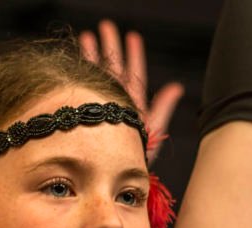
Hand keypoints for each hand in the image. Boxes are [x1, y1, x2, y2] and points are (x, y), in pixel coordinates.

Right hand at [79, 20, 183, 163]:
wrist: (112, 176)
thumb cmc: (134, 158)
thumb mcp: (153, 129)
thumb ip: (162, 107)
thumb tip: (176, 86)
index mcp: (132, 104)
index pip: (134, 73)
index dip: (133, 54)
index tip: (131, 36)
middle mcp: (115, 104)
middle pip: (112, 69)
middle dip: (108, 47)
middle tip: (103, 27)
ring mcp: (99, 109)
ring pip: (95, 76)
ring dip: (92, 55)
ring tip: (86, 36)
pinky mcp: (85, 116)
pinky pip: (82, 90)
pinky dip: (79, 74)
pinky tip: (75, 61)